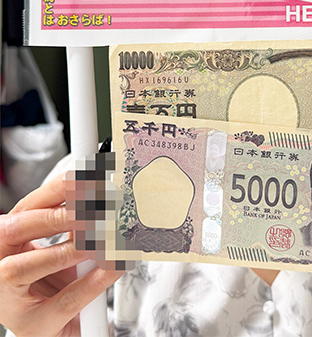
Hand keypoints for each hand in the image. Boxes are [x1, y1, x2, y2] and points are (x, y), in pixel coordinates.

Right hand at [0, 174, 121, 336]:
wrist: (53, 328)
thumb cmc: (53, 281)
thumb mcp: (61, 244)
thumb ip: (74, 222)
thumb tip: (102, 193)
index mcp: (6, 240)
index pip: (28, 205)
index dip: (57, 189)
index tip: (87, 178)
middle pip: (17, 229)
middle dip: (58, 214)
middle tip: (94, 206)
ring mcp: (8, 299)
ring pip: (23, 268)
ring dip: (67, 248)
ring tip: (100, 237)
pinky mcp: (32, 325)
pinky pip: (64, 300)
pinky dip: (94, 280)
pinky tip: (113, 266)